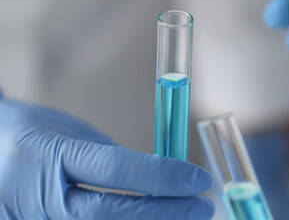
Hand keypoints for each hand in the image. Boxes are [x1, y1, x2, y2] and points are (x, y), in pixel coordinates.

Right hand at [0, 92, 213, 219]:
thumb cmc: (29, 136)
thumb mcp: (69, 134)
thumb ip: (111, 160)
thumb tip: (163, 179)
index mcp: (44, 155)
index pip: (113, 169)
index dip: (162, 176)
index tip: (199, 178)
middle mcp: (35, 196)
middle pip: (111, 215)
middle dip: (165, 213)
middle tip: (202, 207)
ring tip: (186, 219)